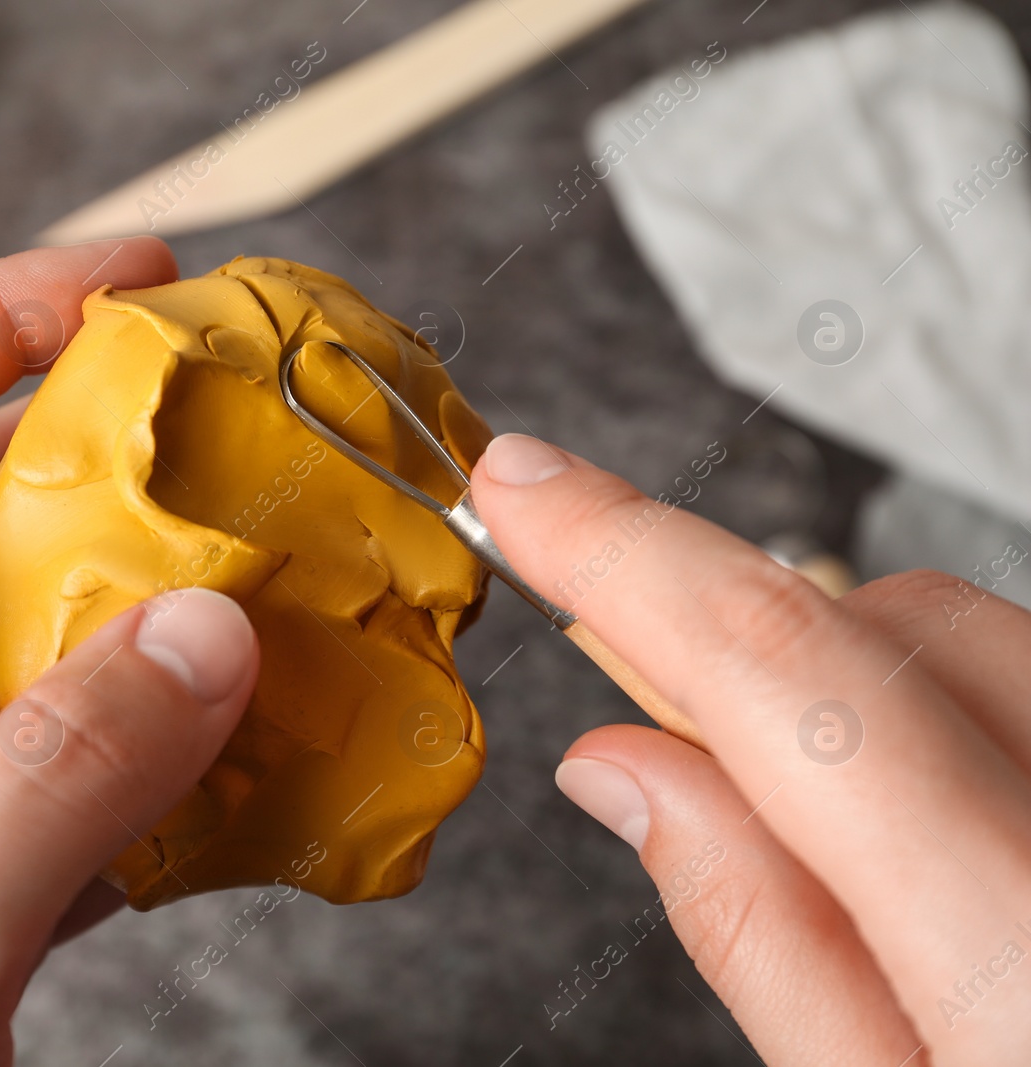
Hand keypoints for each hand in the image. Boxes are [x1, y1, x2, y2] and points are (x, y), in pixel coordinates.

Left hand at [0, 240, 259, 1065]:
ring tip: (265, 582)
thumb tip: (203, 635)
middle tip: (235, 425)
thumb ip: (49, 786)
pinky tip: (239, 755)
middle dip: (94, 449)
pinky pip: (62, 764)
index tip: (127, 285)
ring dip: (142, 600)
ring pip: (19, 639)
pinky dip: (157, 740)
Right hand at [472, 433, 1030, 1065]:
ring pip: (994, 644)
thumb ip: (760, 940)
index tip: (527, 488)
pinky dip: (966, 723)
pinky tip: (956, 834)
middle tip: (670, 734)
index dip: (632, 556)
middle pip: (909, 627)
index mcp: (1030, 954)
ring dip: (868, 687)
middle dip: (755, 642)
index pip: (795, 680)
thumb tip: (622, 772)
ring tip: (849, 836)